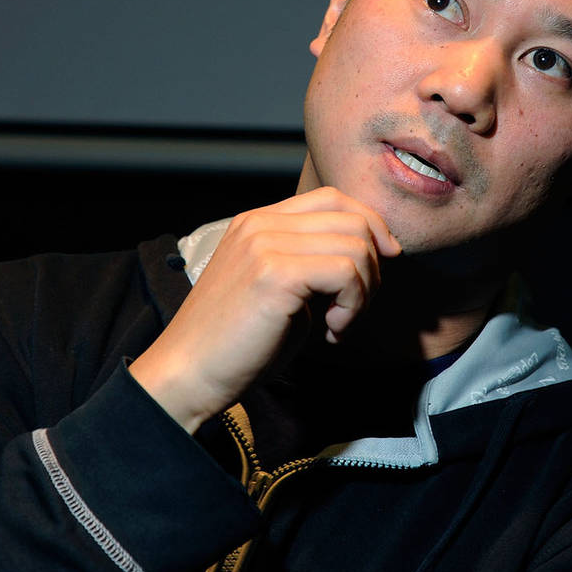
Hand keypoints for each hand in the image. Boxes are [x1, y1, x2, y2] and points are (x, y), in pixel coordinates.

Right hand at [129, 187, 399, 432]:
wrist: (188, 373)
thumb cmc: (235, 344)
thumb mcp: (278, 290)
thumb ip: (312, 265)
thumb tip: (368, 259)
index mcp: (258, 222)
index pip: (332, 198)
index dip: (369, 225)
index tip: (384, 260)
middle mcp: (261, 223)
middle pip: (352, 218)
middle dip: (372, 267)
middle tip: (352, 309)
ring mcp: (266, 244)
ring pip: (356, 246)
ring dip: (363, 292)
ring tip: (338, 324)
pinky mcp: (275, 272)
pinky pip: (346, 272)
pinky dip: (352, 306)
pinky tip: (331, 331)